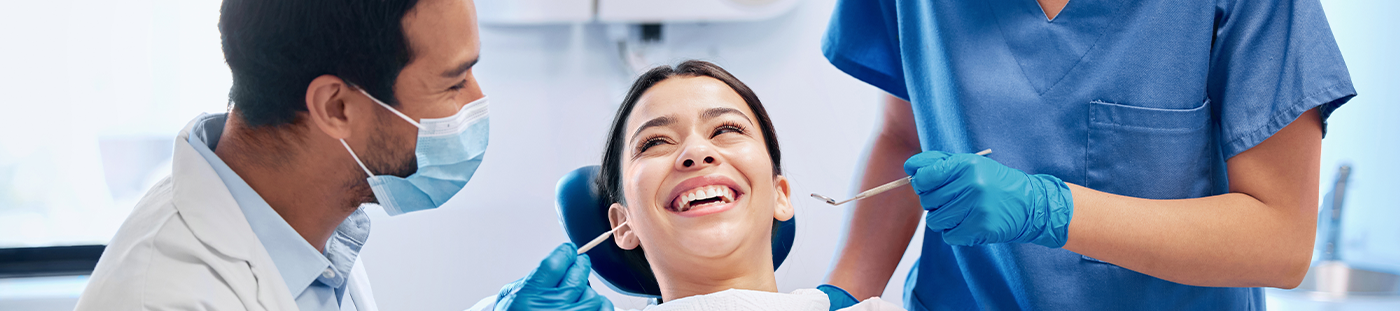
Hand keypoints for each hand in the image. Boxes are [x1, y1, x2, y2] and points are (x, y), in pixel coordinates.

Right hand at [495, 243, 612, 310]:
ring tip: (578, 294)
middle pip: (578, 274)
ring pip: (593, 293)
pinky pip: (605, 309)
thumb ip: (529, 281)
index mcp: (531, 296)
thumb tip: (552, 265)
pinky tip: (590, 305)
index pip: (556, 263)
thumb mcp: (508, 300)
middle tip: (577, 266)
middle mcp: (554, 307)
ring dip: (587, 290)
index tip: (568, 251)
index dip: (566, 252)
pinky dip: (601, 305)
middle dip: (579, 266)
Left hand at [903, 151, 1073, 247]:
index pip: (924, 176)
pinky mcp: (980, 229)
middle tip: (953, 200)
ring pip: (935, 220)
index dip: (921, 183)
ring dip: (944, 219)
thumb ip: (939, 162)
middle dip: (934, 202)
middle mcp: (971, 184)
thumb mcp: (971, 164)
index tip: (928, 185)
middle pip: (927, 200)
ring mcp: (976, 208)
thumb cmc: (995, 183)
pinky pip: (948, 236)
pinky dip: (955, 233)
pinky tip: (970, 224)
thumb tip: (909, 166)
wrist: (1031, 205)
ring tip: (962, 212)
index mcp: (966, 165)